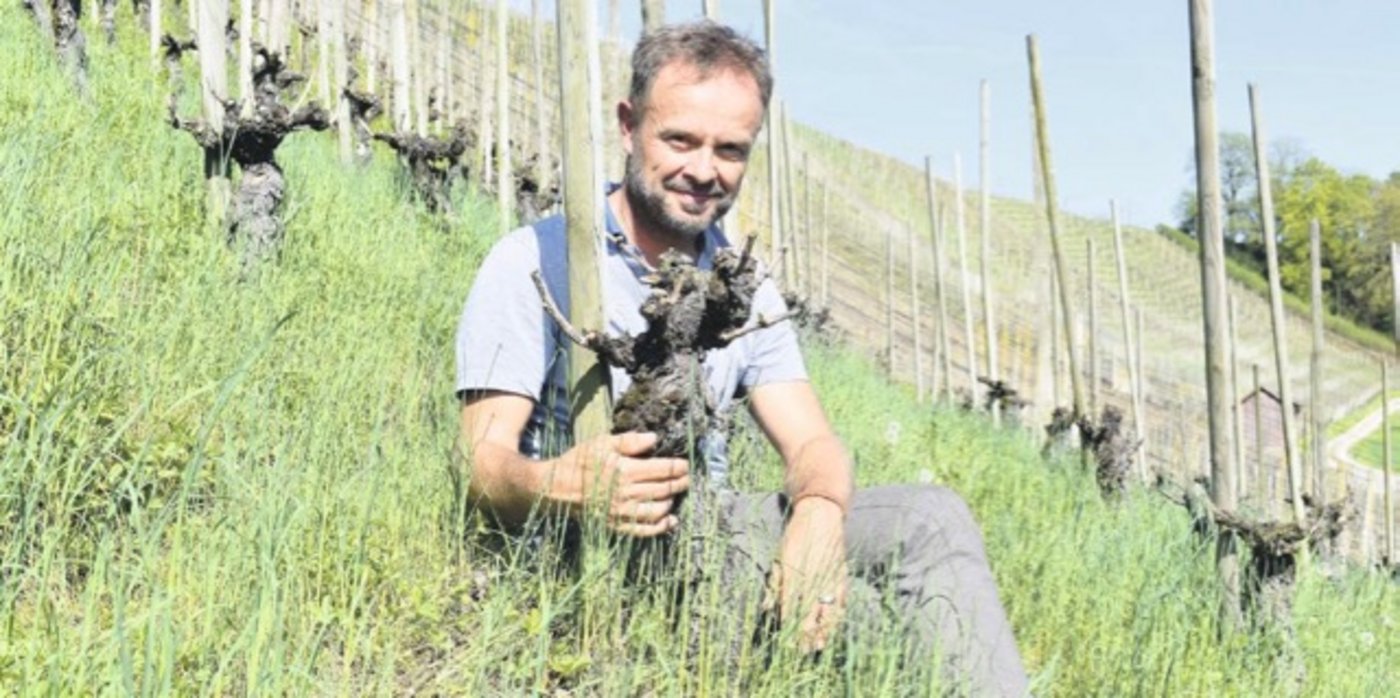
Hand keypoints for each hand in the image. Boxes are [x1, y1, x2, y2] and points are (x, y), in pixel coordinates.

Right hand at [565, 432, 690, 537]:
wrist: (556, 489)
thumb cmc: (579, 462)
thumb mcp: (602, 443)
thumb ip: (630, 441)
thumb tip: (654, 439)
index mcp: (625, 470)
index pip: (663, 469)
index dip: (678, 467)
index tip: (686, 464)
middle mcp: (627, 494)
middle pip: (664, 489)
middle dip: (680, 483)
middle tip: (687, 478)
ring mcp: (622, 513)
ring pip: (659, 510)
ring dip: (672, 501)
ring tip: (675, 493)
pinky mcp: (617, 526)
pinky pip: (645, 530)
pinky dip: (661, 527)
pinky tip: (671, 520)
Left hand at [763, 496, 848, 653]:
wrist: (821, 517)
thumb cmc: (795, 537)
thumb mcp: (779, 559)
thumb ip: (774, 586)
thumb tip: (766, 609)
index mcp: (793, 576)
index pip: (790, 611)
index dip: (789, 630)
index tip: (786, 644)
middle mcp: (812, 580)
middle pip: (810, 617)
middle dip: (805, 637)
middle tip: (802, 652)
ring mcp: (829, 579)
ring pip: (828, 613)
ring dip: (823, 632)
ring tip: (818, 646)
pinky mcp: (842, 576)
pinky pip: (841, 602)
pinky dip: (837, 617)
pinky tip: (833, 628)